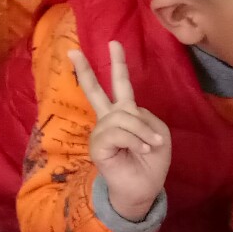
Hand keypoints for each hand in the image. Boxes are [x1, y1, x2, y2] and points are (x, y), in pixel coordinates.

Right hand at [70, 41, 171, 222]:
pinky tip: (143, 149)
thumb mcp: (158, 133)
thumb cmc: (152, 161)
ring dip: (142, 131)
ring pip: (122, 116)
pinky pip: (119, 133)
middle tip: (74, 51)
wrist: (144, 189)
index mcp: (125, 113)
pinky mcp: (98, 145)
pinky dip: (136, 140)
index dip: (118, 64)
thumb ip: (144, 119)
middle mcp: (110, 119)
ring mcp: (102, 131)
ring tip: (151, 146)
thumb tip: (124, 119)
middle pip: (96, 90)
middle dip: (86, 70)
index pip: (120, 85)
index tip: (113, 43)